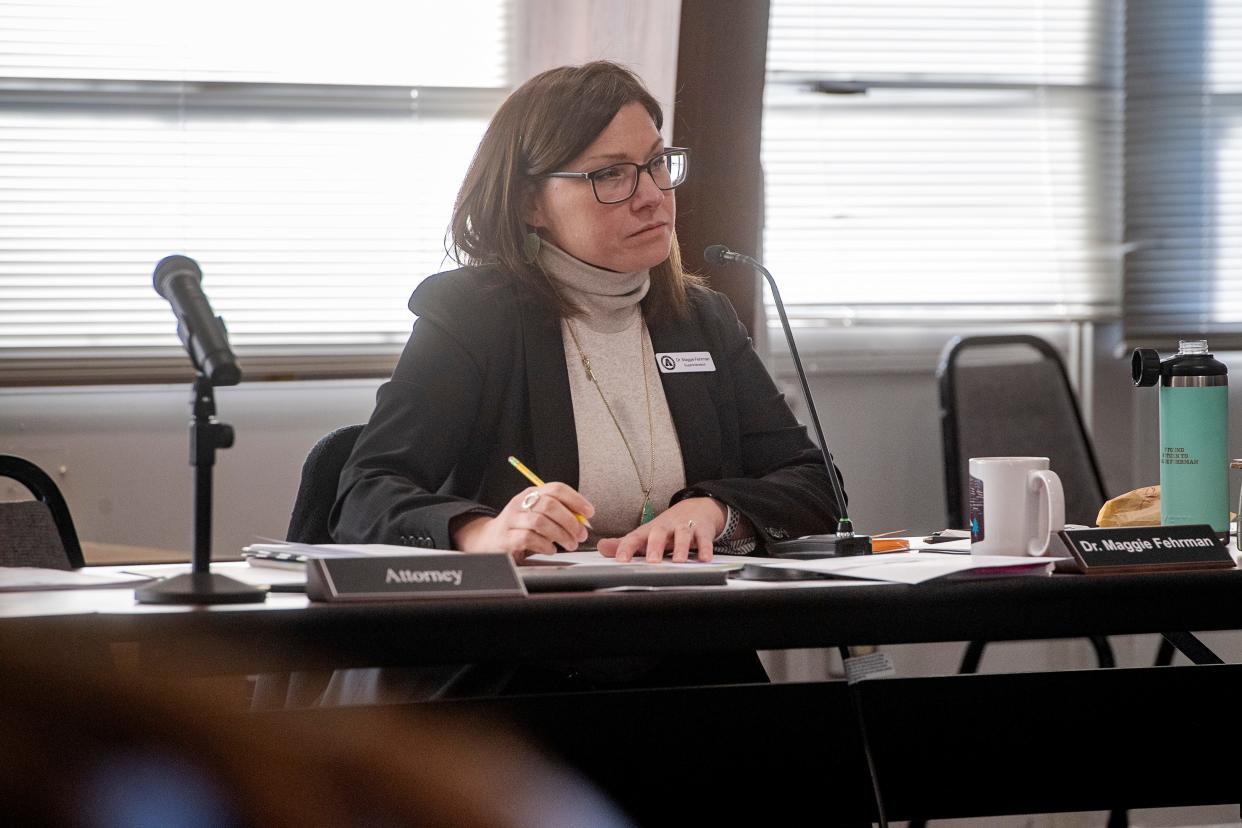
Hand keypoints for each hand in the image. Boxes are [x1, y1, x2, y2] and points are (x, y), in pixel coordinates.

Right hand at [451, 483, 593, 560]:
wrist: (488, 540)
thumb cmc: (520, 528)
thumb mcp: (538, 514)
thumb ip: (559, 514)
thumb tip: (584, 520)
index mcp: (531, 493)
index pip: (556, 488)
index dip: (576, 499)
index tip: (589, 512)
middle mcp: (520, 503)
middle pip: (549, 505)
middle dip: (570, 521)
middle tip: (580, 535)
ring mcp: (511, 520)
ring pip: (540, 522)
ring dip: (560, 535)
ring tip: (569, 544)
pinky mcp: (505, 538)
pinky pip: (528, 538)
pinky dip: (545, 545)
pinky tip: (551, 549)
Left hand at [597, 497, 726, 562]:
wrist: (695, 509)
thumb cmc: (667, 527)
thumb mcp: (646, 534)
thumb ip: (626, 543)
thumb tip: (601, 547)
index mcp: (650, 530)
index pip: (634, 537)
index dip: (626, 548)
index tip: (620, 560)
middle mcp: (666, 527)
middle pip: (659, 533)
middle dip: (655, 546)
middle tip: (652, 561)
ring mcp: (685, 527)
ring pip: (683, 535)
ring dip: (681, 547)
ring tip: (679, 561)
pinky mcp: (702, 531)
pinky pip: (704, 539)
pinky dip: (705, 549)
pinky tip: (704, 559)